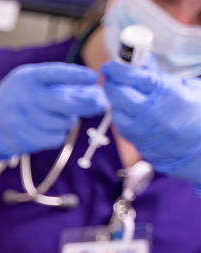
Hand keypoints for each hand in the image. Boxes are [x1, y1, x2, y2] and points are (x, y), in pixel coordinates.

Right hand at [0, 63, 107, 159]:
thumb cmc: (17, 100)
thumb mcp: (31, 83)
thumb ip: (60, 85)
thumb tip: (97, 93)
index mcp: (27, 79)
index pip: (55, 74)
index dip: (76, 75)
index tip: (93, 77)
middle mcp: (24, 98)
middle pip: (65, 104)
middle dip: (86, 104)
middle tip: (99, 104)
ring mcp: (23, 120)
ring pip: (63, 123)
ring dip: (67, 121)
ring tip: (58, 117)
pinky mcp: (24, 139)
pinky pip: (55, 139)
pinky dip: (57, 135)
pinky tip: (48, 129)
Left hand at [103, 58, 200, 188]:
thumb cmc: (198, 110)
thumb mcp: (185, 86)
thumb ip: (158, 75)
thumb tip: (139, 59)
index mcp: (167, 93)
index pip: (134, 77)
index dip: (118, 70)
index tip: (109, 66)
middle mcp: (152, 113)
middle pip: (118, 94)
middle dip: (113, 83)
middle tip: (112, 77)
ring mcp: (143, 131)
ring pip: (115, 111)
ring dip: (114, 100)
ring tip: (121, 92)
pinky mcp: (138, 143)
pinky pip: (120, 127)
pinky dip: (119, 115)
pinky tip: (125, 108)